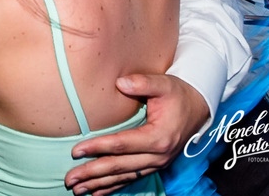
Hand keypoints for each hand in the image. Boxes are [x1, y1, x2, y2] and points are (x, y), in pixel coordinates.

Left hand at [66, 74, 208, 195]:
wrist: (198, 107)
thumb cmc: (178, 94)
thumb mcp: (164, 84)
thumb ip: (142, 83)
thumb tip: (121, 83)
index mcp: (158, 137)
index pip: (121, 145)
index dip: (97, 148)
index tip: (75, 151)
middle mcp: (158, 156)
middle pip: (119, 166)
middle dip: (93, 173)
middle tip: (70, 178)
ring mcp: (157, 163)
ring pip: (123, 176)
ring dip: (99, 184)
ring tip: (78, 189)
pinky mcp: (154, 165)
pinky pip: (131, 178)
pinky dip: (114, 186)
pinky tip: (97, 192)